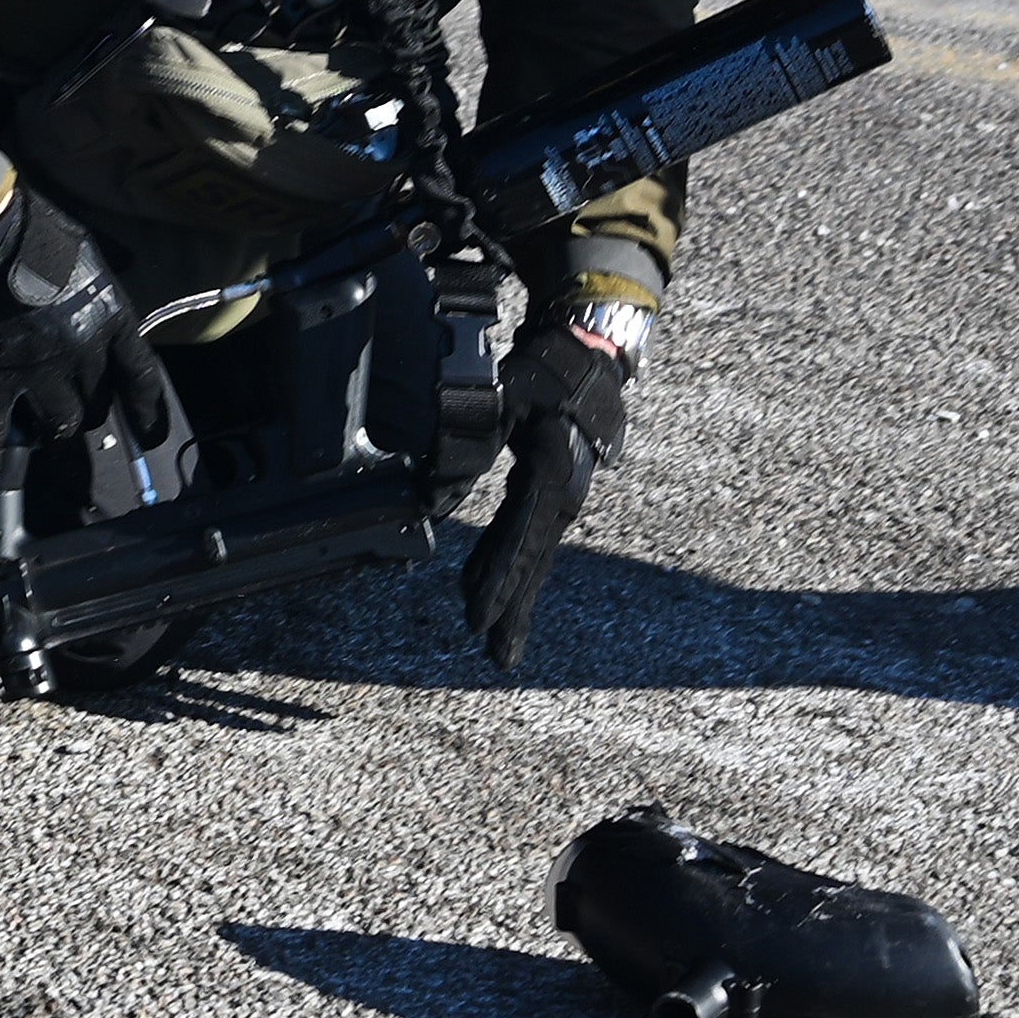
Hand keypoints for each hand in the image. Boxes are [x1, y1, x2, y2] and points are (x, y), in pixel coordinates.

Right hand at [0, 188, 176, 498]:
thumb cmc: (34, 228)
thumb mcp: (87, 251)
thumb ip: (98, 287)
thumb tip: (105, 295)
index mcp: (111, 319)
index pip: (142, 377)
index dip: (149, 412)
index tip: (151, 436)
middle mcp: (83, 353)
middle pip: (98, 406)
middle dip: (90, 412)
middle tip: (76, 410)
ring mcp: (38, 371)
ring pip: (59, 425)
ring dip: (53, 431)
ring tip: (44, 431)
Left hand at [462, 315, 633, 668]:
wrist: (588, 362)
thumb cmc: (543, 378)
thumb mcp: (501, 402)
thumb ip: (466, 443)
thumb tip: (430, 497)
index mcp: (551, 475)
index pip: (518, 537)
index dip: (496, 578)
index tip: (477, 613)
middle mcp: (563, 497)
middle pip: (531, 562)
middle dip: (511, 609)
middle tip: (496, 655)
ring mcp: (563, 502)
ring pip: (534, 560)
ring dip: (515, 601)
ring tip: (498, 645)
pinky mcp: (555, 500)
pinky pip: (532, 542)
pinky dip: (513, 571)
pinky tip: (489, 593)